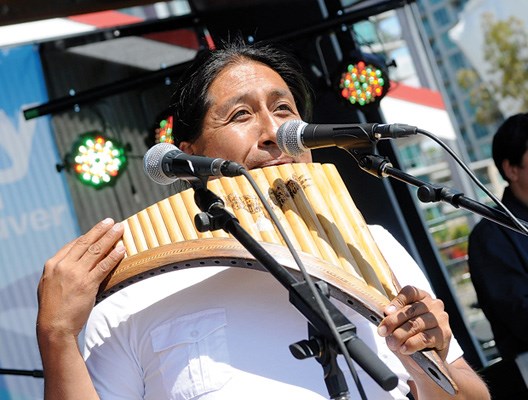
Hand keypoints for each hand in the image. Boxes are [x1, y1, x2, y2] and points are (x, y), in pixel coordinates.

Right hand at [37, 218, 124, 340]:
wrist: (54, 326)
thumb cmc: (53, 307)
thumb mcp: (49, 284)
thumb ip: (61, 271)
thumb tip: (75, 261)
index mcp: (53, 264)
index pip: (74, 244)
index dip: (88, 236)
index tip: (99, 229)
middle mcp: (63, 266)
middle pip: (86, 243)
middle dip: (100, 230)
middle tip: (111, 221)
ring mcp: (75, 274)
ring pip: (96, 251)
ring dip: (110, 238)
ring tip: (120, 228)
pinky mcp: (87, 284)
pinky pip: (104, 266)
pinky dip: (114, 256)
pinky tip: (122, 249)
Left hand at [377, 285, 451, 360]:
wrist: (427, 359)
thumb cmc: (411, 336)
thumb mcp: (400, 324)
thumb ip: (394, 316)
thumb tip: (387, 313)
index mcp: (421, 297)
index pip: (409, 292)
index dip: (397, 301)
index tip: (386, 312)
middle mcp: (434, 305)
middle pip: (411, 310)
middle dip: (393, 321)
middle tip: (382, 331)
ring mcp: (441, 319)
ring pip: (417, 324)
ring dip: (401, 334)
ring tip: (392, 343)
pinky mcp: (445, 334)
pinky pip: (426, 338)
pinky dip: (412, 343)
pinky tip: (404, 349)